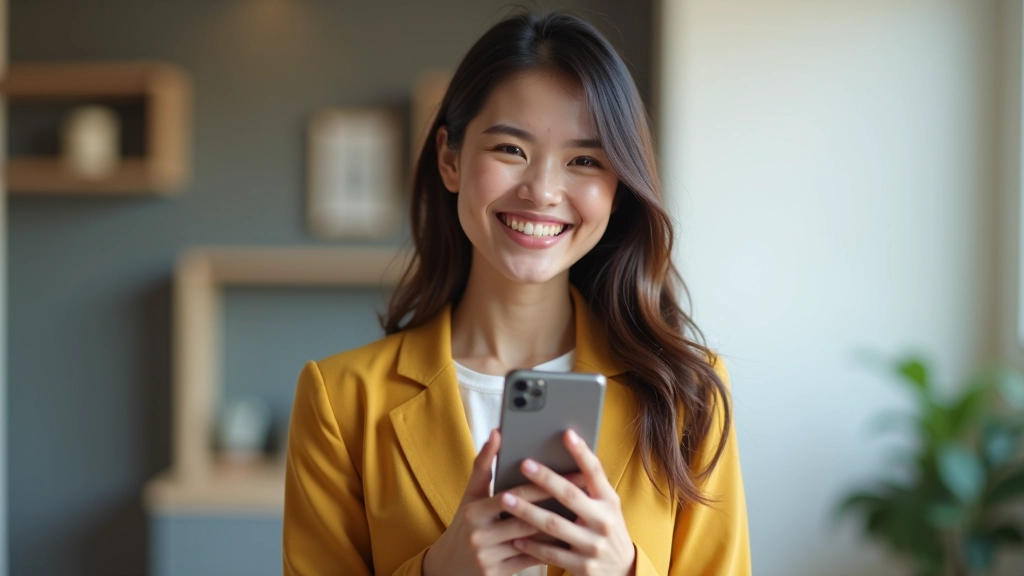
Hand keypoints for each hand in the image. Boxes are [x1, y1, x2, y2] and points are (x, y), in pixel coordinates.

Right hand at [424, 429, 584, 575]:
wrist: (448, 567)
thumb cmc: (464, 524)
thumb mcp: (470, 495)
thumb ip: (483, 465)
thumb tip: (496, 433)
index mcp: (475, 511)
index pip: (514, 495)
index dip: (542, 484)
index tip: (568, 472)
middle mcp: (480, 535)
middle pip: (526, 518)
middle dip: (557, 504)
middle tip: (583, 492)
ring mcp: (489, 557)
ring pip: (531, 541)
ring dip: (557, 527)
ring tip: (581, 513)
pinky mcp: (497, 575)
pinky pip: (530, 561)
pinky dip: (549, 549)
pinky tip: (567, 539)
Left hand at [499, 429, 636, 575]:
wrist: (623, 571)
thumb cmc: (606, 529)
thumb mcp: (607, 506)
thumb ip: (590, 486)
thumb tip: (567, 453)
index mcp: (609, 501)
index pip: (595, 472)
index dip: (581, 452)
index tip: (566, 434)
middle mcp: (603, 521)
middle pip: (570, 496)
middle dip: (545, 479)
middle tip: (524, 464)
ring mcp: (593, 545)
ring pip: (554, 525)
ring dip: (527, 511)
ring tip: (505, 499)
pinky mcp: (582, 566)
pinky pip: (551, 554)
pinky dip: (531, 546)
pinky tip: (514, 538)